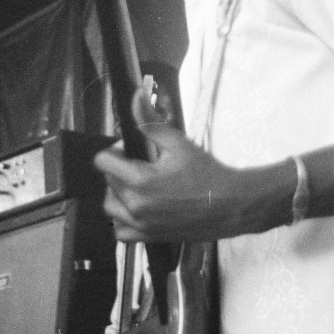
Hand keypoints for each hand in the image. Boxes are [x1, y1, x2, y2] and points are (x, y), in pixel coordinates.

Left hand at [94, 87, 296, 242]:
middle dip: (120, 169)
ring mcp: (141, 225)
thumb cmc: (207, 174)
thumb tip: (135, 96)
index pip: (102, 162)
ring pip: (109, 208)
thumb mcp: (178, 142)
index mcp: (140, 181)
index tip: (132, 150)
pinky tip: (138, 208)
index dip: (115, 150)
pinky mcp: (149, 237)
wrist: (230, 205)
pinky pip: (121, 232)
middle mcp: (136, 206)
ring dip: (118, 193)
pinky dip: (123, 220)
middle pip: (107, 182)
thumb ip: (150, 121)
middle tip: (143, 164)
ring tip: (138, 186)